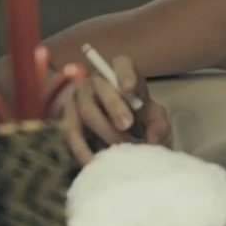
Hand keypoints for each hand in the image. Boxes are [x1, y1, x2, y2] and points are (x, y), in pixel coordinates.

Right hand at [51, 55, 171, 163]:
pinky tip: (93, 162)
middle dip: (114, 107)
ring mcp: (78, 97)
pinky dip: (81, 148)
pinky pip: (70, 131)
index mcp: (122, 71)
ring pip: (84, 110)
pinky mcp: (65, 119)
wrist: (120, 131)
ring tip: (117, 149)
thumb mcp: (154, 117)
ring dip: (102, 130)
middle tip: (127, 125)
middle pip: (100, 87)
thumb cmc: (139, 116)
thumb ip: (159, 124)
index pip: (121, 63)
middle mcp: (97, 80)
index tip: (130, 88)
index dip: (124, 74)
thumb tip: (153, 139)